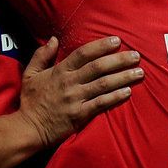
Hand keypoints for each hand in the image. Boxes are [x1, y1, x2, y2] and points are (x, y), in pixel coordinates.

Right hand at [19, 36, 142, 146]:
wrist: (28, 128)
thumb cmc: (31, 101)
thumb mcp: (30, 74)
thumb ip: (42, 55)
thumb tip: (54, 39)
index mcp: (59, 71)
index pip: (83, 54)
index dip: (101, 46)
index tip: (117, 41)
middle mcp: (70, 83)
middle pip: (99, 67)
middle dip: (119, 60)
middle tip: (136, 56)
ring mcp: (76, 99)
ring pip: (104, 84)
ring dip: (123, 77)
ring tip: (139, 72)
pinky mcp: (80, 115)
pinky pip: (101, 103)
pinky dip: (115, 97)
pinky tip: (128, 92)